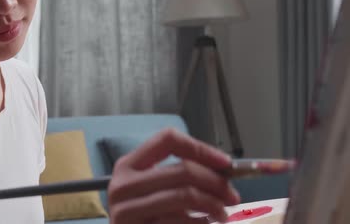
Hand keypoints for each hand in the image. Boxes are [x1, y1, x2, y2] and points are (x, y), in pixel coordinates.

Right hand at [107, 129, 240, 223]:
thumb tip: (222, 170)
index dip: (200, 148)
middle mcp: (123, 184)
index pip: (167, 140)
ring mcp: (127, 210)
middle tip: (232, 195)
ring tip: (223, 214)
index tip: (225, 163)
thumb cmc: (142, 217)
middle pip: (182, 169)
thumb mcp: (150, 190)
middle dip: (215, 181)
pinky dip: (201, 223)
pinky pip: (180, 222)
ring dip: (213, 204)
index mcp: (128, 165)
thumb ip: (176, 177)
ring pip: (184, 195)